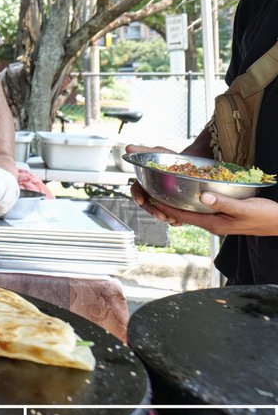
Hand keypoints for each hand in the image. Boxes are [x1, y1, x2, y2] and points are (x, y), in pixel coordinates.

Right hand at [125, 143, 192, 225]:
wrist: (193, 163)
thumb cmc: (172, 157)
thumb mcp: (159, 152)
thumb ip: (143, 151)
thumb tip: (127, 148)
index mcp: (144, 181)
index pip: (136, 190)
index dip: (137, 196)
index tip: (140, 201)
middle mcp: (151, 192)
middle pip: (148, 204)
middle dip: (153, 212)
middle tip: (163, 217)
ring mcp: (162, 199)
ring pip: (160, 211)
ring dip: (164, 217)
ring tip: (174, 221)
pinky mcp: (174, 204)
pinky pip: (171, 214)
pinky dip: (175, 219)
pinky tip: (180, 221)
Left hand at [132, 183, 277, 235]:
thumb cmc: (265, 216)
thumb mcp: (245, 208)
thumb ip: (224, 203)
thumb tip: (203, 196)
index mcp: (213, 223)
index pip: (182, 215)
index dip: (165, 206)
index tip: (149, 196)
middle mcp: (211, 223)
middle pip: (182, 214)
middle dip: (166, 205)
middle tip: (150, 191)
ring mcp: (216, 220)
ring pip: (190, 212)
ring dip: (176, 203)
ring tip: (161, 191)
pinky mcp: (222, 215)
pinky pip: (200, 209)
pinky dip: (190, 202)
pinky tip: (186, 193)